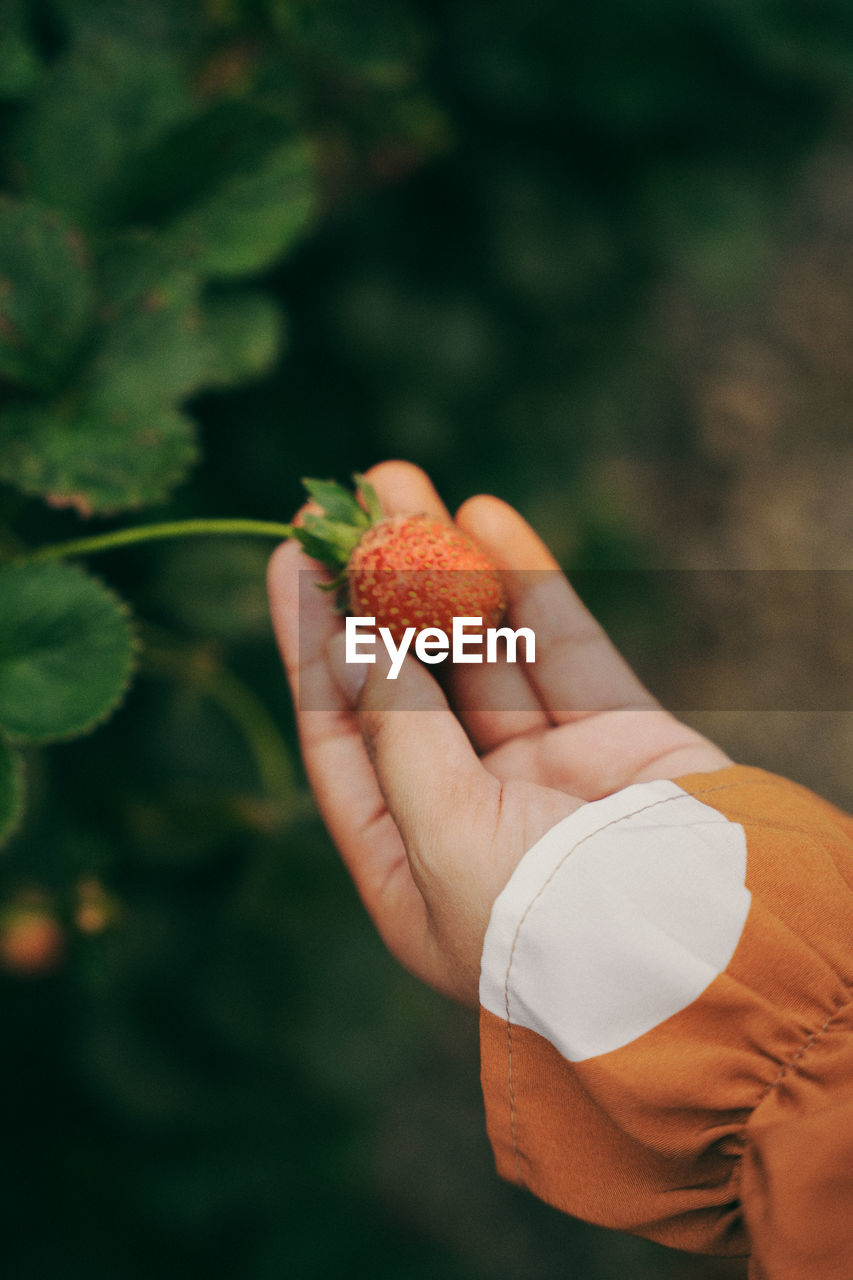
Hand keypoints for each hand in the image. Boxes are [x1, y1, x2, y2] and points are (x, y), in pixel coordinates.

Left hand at [267, 461, 730, 1005]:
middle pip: (408, 683)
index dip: (312, 646)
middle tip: (345, 500)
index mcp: (413, 867)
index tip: (290, 560)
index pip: (342, 740)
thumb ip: (400, 737)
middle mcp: (473, 817)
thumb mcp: (441, 839)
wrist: (708, 957)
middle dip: (373, 591)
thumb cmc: (551, 927)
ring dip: (440, 569)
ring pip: (481, 652)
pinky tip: (485, 519)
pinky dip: (526, 584)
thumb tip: (355, 645)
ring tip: (400, 483)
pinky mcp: (619, 737)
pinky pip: (561, 645)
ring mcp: (549, 775)